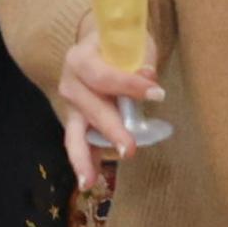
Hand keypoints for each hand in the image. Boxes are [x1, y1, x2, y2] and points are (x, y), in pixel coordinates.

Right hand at [54, 27, 151, 192]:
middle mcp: (70, 83)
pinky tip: (89, 182)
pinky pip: (77, 144)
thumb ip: (140, 61)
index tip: (157, 94)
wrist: (97, 47)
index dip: (129, 85)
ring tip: (89, 181)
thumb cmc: (119, 46)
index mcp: (80, 58)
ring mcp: (71, 105)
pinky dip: (84, 162)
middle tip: (130, 149)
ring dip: (83, 158)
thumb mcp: (133, 44)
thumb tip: (149, 78)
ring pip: (74, 133)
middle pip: (90, 108)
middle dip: (111, 129)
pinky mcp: (76, 122)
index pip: (102, 75)